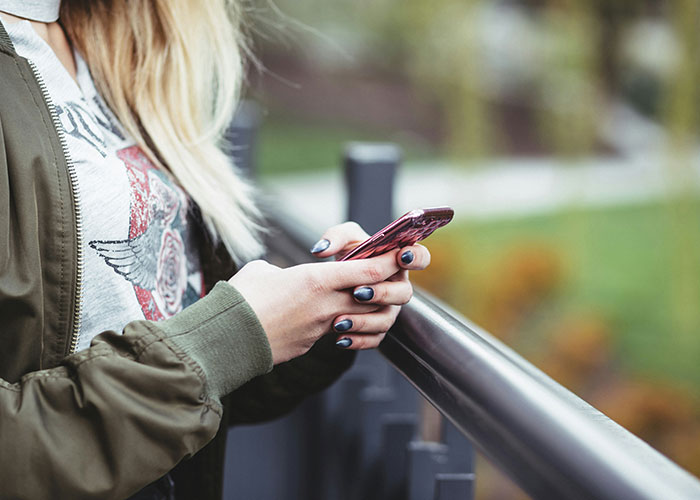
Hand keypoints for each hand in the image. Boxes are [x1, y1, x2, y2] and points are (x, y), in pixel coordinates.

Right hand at [229, 251, 397, 363]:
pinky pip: (337, 333)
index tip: (399, 254)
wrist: (225, 339)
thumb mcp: (263, 271)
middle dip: (385, 286)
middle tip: (384, 276)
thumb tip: (285, 277)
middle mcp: (325, 305)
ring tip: (358, 299)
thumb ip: (285, 271)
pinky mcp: (310, 344)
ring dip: (365, 309)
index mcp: (316, 280)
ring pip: (360, 317)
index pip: (368, 271)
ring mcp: (320, 328)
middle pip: (373, 296)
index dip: (389, 262)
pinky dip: (342, 325)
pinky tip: (332, 319)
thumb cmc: (240, 298)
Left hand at [309, 221, 430, 349]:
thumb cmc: (347, 255)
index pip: (420, 257)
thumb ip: (335, 237)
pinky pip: (374, 339)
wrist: (334, 282)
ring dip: (365, 321)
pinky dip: (357, 340)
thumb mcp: (342, 239)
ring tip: (340, 320)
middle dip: (382, 293)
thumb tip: (321, 250)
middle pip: (404, 293)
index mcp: (397, 261)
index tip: (401, 256)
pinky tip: (340, 338)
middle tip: (358, 292)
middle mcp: (397, 286)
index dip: (416, 257)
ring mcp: (389, 309)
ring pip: (387, 319)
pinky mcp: (377, 328)